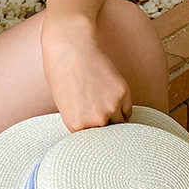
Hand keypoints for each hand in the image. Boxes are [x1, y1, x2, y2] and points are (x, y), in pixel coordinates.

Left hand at [41, 12, 131, 131]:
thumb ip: (79, 120)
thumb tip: (94, 130)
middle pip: (107, 134)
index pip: (89, 140)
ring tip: (104, 106)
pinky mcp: (123, 93)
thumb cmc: (60, 73)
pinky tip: (112, 97)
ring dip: (116, 119)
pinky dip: (123, 108)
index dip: (91, 134)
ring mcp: (111, 107)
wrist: (70, 48)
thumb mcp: (63, 103)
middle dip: (104, 128)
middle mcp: (95, 120)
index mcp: (76, 125)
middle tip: (100, 118)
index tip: (93, 131)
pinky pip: (128, 110)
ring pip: (120, 123)